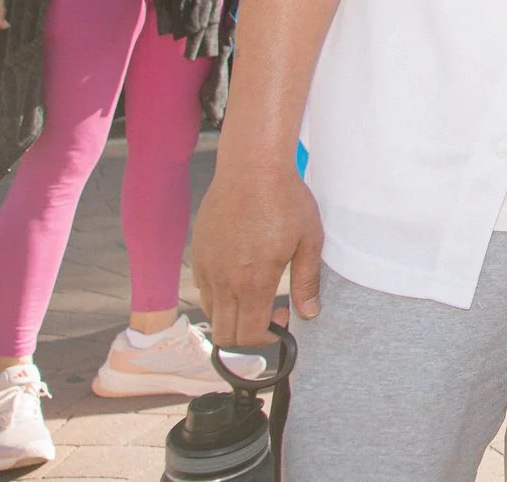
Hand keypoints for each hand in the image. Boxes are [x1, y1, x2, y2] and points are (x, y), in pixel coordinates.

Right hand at [194, 161, 323, 345]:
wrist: (252, 168)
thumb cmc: (285, 200)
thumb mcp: (308, 241)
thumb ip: (307, 281)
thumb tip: (309, 313)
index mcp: (253, 283)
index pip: (248, 336)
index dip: (267, 338)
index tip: (283, 319)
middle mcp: (223, 281)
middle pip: (224, 335)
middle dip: (247, 336)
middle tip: (271, 312)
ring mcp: (206, 267)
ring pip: (211, 312)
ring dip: (232, 314)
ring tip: (256, 293)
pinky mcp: (198, 252)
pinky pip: (203, 286)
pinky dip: (219, 293)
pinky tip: (240, 272)